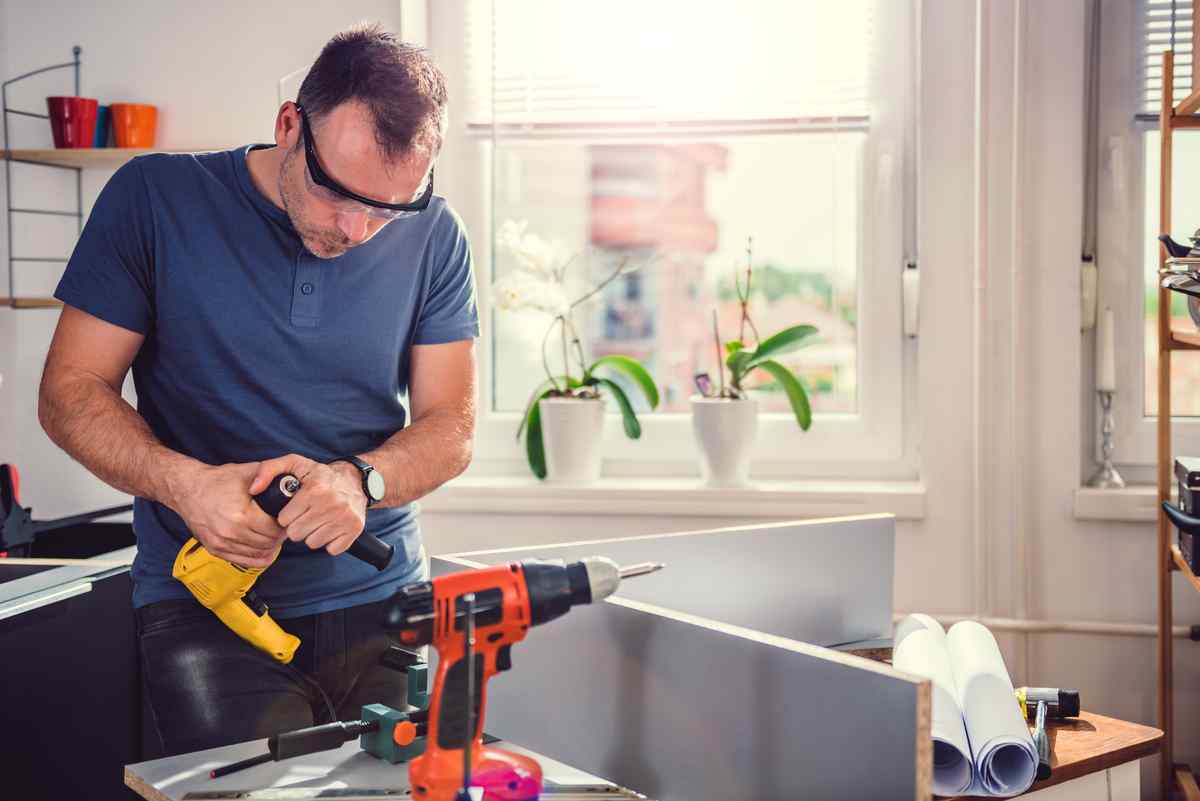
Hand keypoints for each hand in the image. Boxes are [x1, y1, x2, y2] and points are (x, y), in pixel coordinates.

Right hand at [171, 462, 287, 567]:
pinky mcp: (215, 549)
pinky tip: (263, 548)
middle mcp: (231, 533)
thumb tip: (289, 483)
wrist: (187, 488)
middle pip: (268, 543)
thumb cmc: (217, 480)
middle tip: (282, 527)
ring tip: (272, 535)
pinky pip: (244, 561)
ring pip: (258, 554)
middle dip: (278, 536)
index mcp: (242, 515)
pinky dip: (257, 556)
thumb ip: (270, 476)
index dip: (284, 525)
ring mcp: (221, 544)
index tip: (287, 519)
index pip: (274, 530)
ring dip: (269, 546)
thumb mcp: (247, 472)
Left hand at [249, 454, 367, 556]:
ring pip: (313, 543)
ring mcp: (345, 518)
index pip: (284, 520)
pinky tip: (329, 528)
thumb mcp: (293, 463)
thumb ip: (268, 470)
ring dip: (312, 535)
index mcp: (314, 490)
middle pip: (297, 534)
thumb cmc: (320, 475)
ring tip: (317, 520)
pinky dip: (329, 542)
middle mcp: (332, 504)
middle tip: (305, 515)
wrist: (355, 481)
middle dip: (297, 526)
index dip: (286, 516)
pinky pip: (331, 549)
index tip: (294, 509)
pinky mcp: (354, 529)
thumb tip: (254, 489)